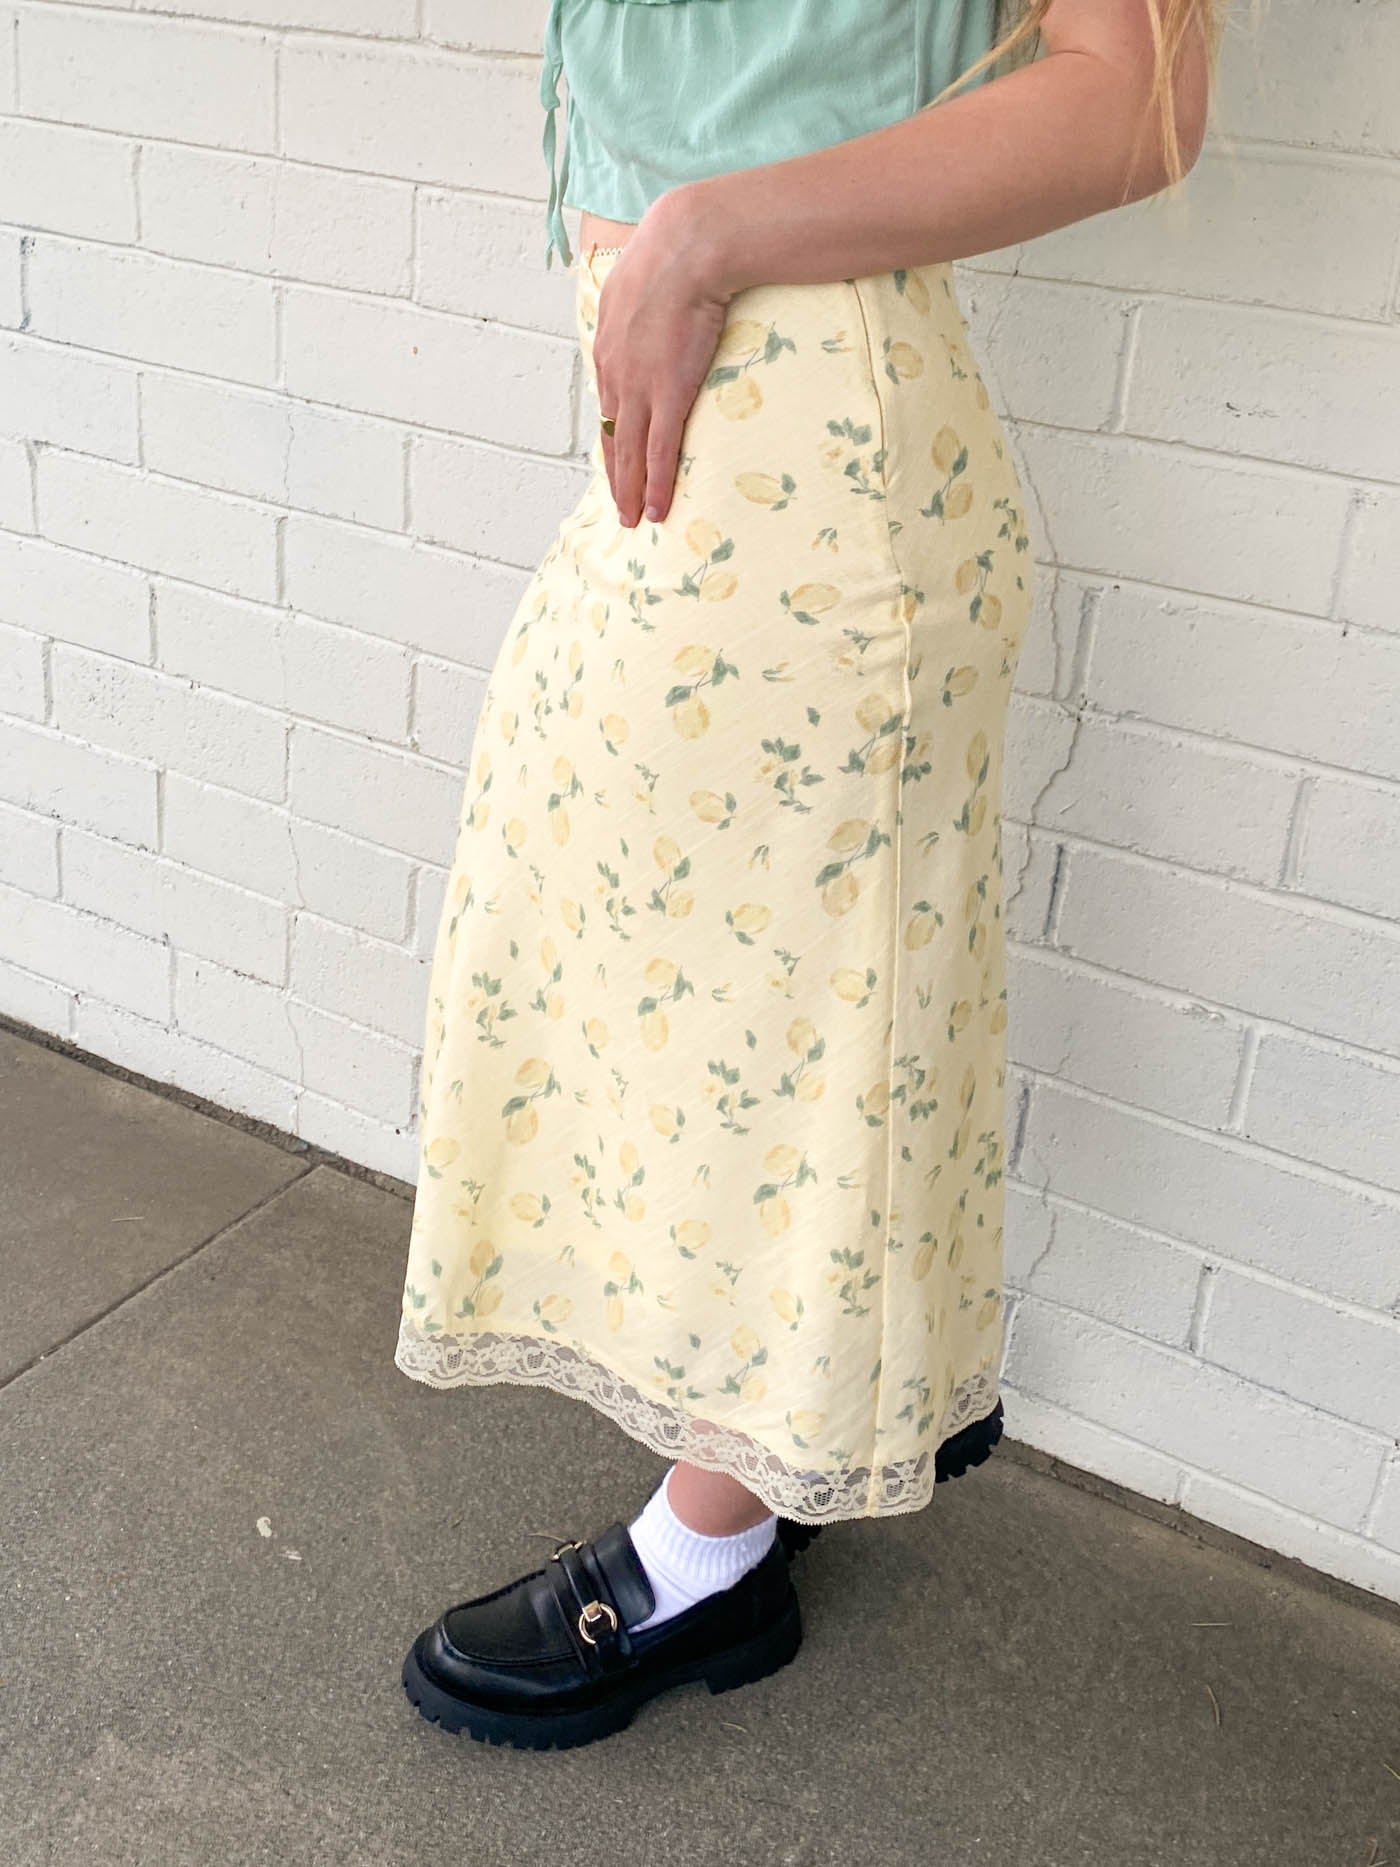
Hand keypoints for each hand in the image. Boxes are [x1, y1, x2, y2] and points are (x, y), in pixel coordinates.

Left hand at [593, 200, 735, 528]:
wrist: (688, 246)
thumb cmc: (673, 250)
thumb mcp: (642, 276)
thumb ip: (641, 301)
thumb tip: (656, 302)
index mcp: (607, 343)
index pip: (608, 403)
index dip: (613, 436)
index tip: (616, 460)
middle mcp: (615, 372)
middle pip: (613, 436)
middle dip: (616, 476)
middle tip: (621, 507)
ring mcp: (639, 387)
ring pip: (630, 453)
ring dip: (631, 491)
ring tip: (635, 519)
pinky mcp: (667, 395)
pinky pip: (659, 452)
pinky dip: (657, 483)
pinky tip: (657, 508)